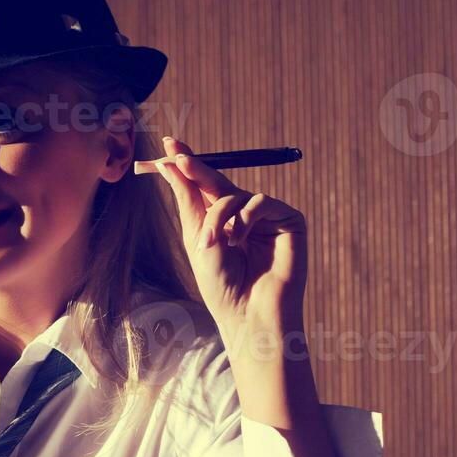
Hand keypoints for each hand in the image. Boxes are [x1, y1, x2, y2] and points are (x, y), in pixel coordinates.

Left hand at [154, 136, 307, 350]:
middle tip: (177, 156)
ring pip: (236, 194)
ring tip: (215, 243)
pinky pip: (261, 201)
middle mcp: (242, 216)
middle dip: (195, 168)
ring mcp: (266, 218)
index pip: (202, 186)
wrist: (248, 313)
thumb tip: (171, 164)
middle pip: (217, 181)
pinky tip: (241, 241)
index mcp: (219, 222)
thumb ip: (189, 200)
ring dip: (220, 216)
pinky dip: (246, 218)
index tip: (169, 144)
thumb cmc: (221, 285)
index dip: (187, 165)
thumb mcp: (198, 238)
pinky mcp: (288, 221)